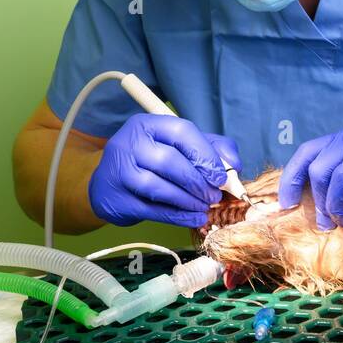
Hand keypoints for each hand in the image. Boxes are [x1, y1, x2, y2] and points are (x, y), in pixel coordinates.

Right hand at [89, 114, 241, 226]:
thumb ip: (212, 148)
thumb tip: (233, 164)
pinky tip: (193, 218)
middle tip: (214, 195)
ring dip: (188, 200)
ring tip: (204, 206)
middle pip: (170, 161)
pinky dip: (178, 216)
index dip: (205, 155)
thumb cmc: (152, 161)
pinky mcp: (117, 199)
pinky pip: (152, 210)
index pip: (182, 132)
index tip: (221, 175)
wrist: (109, 183)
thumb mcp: (180, 146)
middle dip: (198, 182)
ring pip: (159, 187)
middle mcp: (130, 143)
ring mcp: (120, 171)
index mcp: (148, 124)